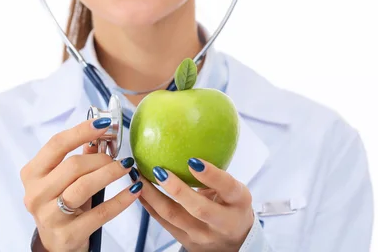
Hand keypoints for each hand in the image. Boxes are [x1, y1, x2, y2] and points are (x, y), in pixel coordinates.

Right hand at [20, 118, 142, 251]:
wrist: (56, 244)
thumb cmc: (61, 203)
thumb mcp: (64, 179)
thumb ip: (79, 156)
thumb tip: (100, 132)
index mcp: (32, 173)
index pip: (56, 145)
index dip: (81, 131)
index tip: (104, 123)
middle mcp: (35, 194)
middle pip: (73, 166)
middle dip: (101, 158)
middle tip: (118, 158)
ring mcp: (49, 216)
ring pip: (84, 187)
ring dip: (110, 174)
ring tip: (127, 168)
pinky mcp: (68, 235)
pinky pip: (100, 213)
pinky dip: (121, 200)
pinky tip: (134, 190)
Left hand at [133, 158, 253, 251]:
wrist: (234, 242)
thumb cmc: (230, 206)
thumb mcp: (233, 189)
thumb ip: (215, 172)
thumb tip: (189, 136)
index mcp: (238, 202)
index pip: (228, 187)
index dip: (211, 174)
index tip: (193, 160)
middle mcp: (223, 222)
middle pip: (199, 208)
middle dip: (176, 189)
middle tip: (158, 169)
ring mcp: (203, 235)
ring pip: (173, 216)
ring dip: (152, 195)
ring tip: (139, 176)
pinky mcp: (187, 242)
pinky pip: (163, 222)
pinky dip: (148, 204)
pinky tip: (138, 189)